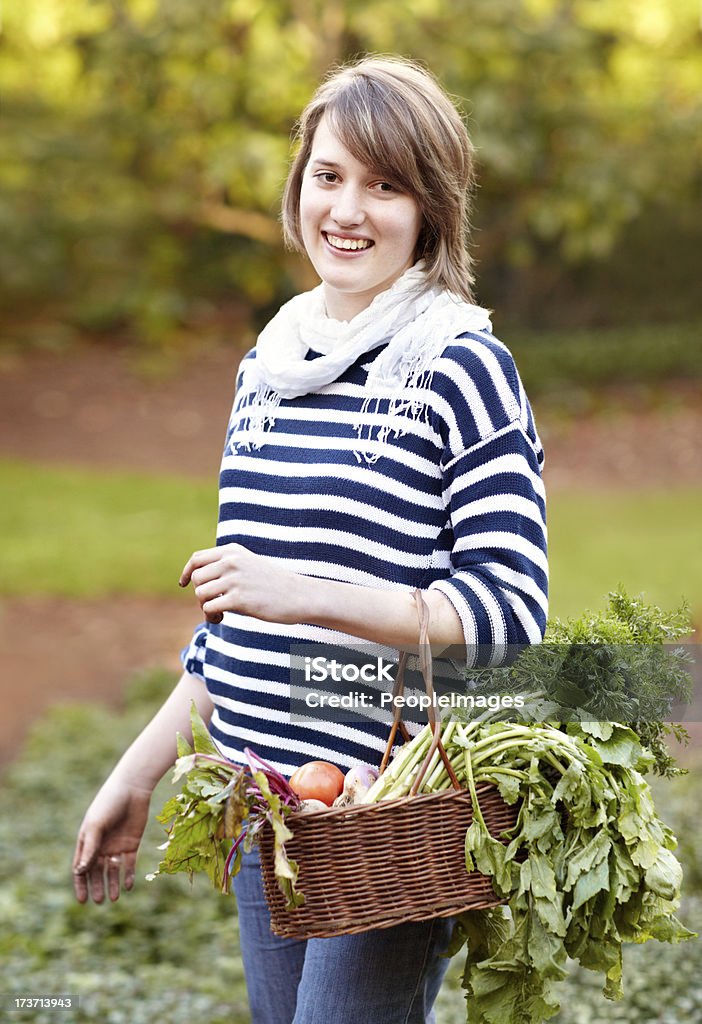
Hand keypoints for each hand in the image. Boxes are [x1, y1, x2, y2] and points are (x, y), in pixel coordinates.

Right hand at [72, 777, 151, 903]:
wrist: (132, 789)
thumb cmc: (108, 804)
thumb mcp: (96, 826)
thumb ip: (90, 848)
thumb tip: (80, 872)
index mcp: (87, 841)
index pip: (80, 867)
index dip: (81, 884)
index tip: (82, 900)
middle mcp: (101, 846)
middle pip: (97, 872)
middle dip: (98, 887)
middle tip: (100, 901)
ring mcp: (116, 846)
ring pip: (113, 871)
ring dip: (113, 884)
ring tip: (114, 898)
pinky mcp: (131, 844)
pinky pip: (129, 864)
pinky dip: (129, 875)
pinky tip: (129, 886)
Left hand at [179, 543, 302, 624]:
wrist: (299, 595)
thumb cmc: (273, 584)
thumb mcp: (250, 565)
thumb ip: (227, 566)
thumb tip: (198, 579)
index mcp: (233, 551)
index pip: (197, 558)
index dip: (186, 572)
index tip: (183, 584)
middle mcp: (232, 561)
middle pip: (196, 578)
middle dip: (199, 594)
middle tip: (213, 604)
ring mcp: (235, 579)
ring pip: (200, 593)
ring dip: (204, 607)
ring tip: (218, 613)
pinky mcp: (239, 599)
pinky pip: (209, 607)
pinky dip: (210, 616)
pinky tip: (221, 618)